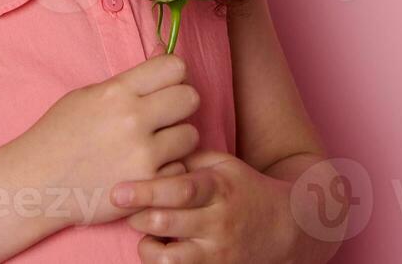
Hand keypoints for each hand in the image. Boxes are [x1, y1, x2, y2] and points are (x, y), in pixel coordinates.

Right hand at [13, 53, 200, 227]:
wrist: (35, 184)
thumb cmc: (58, 137)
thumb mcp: (86, 96)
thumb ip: (128, 81)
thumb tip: (165, 53)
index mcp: (117, 92)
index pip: (174, 66)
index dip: (173, 76)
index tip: (165, 86)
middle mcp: (132, 119)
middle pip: (190, 98)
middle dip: (180, 106)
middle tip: (164, 117)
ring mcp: (142, 154)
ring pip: (191, 136)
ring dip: (176, 141)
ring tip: (153, 146)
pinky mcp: (147, 185)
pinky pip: (179, 169)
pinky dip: (167, 171)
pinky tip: (145, 170)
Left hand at [111, 149, 295, 263]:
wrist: (284, 227)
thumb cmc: (242, 189)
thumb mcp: (223, 164)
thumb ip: (188, 157)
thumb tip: (149, 149)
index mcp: (219, 188)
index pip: (181, 190)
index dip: (147, 191)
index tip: (118, 191)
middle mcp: (219, 222)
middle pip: (168, 222)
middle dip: (138, 215)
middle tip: (124, 206)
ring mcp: (217, 252)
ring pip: (170, 259)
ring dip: (147, 245)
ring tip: (146, 231)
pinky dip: (160, 262)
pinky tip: (159, 247)